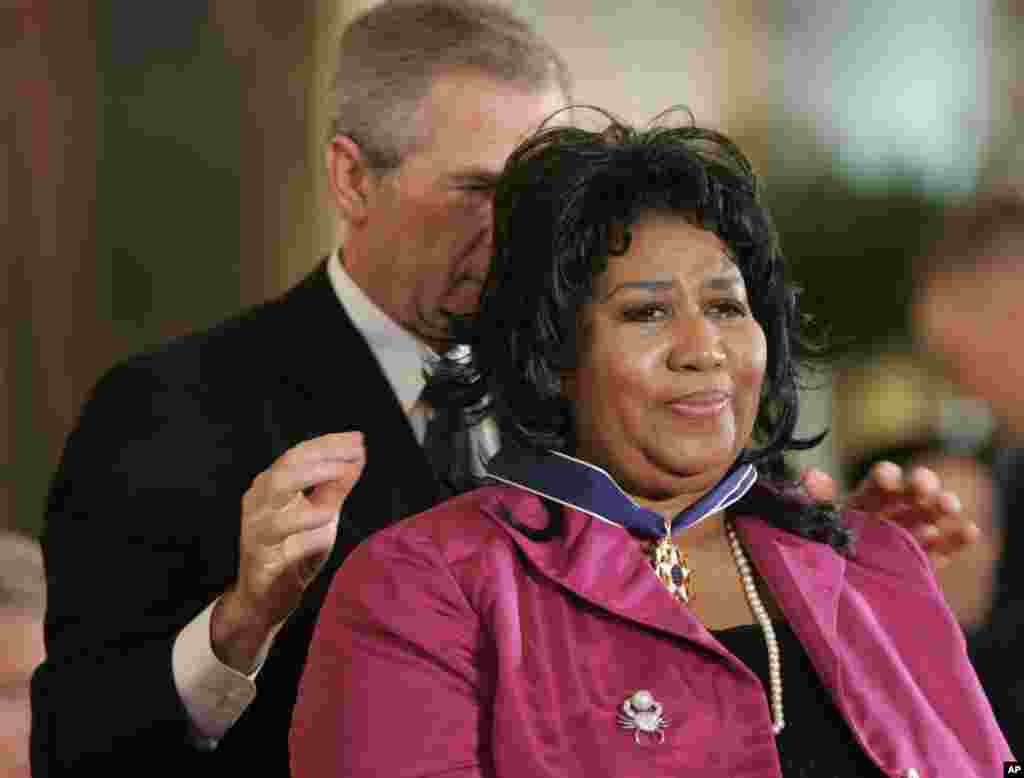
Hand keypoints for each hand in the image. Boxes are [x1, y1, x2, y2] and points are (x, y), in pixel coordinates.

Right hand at [212, 431, 365, 671]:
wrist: (267, 599)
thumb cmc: (294, 550)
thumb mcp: (322, 514)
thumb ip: (337, 487)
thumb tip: (359, 455)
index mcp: (272, 486)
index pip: (298, 454)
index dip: (329, 444)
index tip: (359, 439)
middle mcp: (259, 501)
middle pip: (286, 468)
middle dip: (322, 458)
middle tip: (354, 456)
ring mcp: (256, 528)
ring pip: (274, 498)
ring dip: (311, 486)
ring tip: (340, 480)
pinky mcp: (259, 556)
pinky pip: (279, 538)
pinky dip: (305, 528)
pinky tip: (327, 520)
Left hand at [801, 461, 977, 567]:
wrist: (826, 602)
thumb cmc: (814, 558)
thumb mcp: (810, 529)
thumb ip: (814, 503)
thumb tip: (812, 475)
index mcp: (861, 503)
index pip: (878, 483)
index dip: (886, 476)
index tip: (886, 480)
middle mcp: (889, 515)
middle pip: (910, 492)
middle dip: (920, 484)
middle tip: (923, 488)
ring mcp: (908, 537)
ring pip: (931, 515)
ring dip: (942, 504)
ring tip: (948, 505)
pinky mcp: (922, 563)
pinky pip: (944, 549)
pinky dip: (958, 539)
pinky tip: (969, 530)